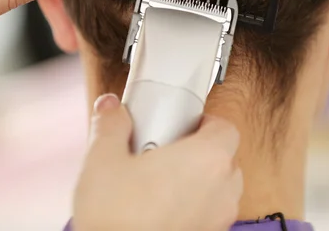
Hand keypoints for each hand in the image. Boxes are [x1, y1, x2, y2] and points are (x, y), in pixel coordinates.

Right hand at [73, 94, 242, 230]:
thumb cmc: (116, 219)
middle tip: (165, 150)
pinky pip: (209, 215)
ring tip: (160, 181)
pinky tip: (158, 209)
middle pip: (225, 158)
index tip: (180, 124)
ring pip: (220, 189)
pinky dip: (194, 207)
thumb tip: (110, 108)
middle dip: (199, 150)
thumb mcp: (102, 160)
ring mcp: (218, 220)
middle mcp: (221, 190)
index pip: (225, 128)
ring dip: (199, 181)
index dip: (204, 121)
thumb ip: (111, 126)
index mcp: (206, 159)